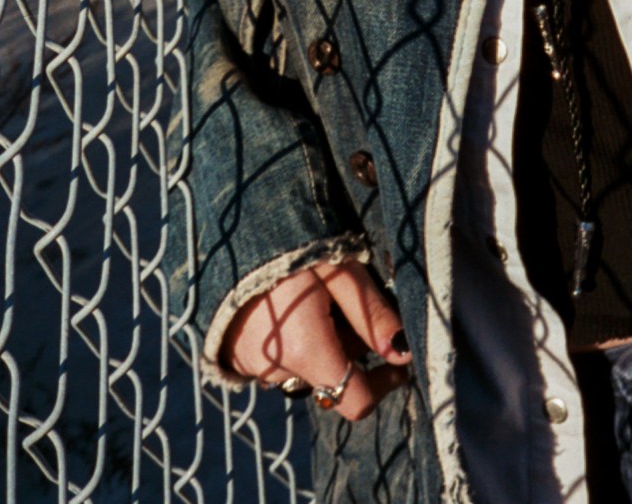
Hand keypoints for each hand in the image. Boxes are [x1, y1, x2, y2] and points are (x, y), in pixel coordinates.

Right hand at [221, 257, 410, 420]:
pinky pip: (278, 360)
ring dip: (319, 343)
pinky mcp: (236, 356)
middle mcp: (277, 370)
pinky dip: (292, 341)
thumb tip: (404, 353)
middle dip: (349, 346)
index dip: (383, 384)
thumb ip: (372, 316)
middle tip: (345, 298)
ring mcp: (253, 366)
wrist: (228, 230)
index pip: (355, 401)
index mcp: (306, 350)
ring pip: (306, 366)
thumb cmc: (291, 242)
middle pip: (332, 375)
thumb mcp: (341, 270)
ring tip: (312, 293)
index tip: (397, 360)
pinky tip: (288, 303)